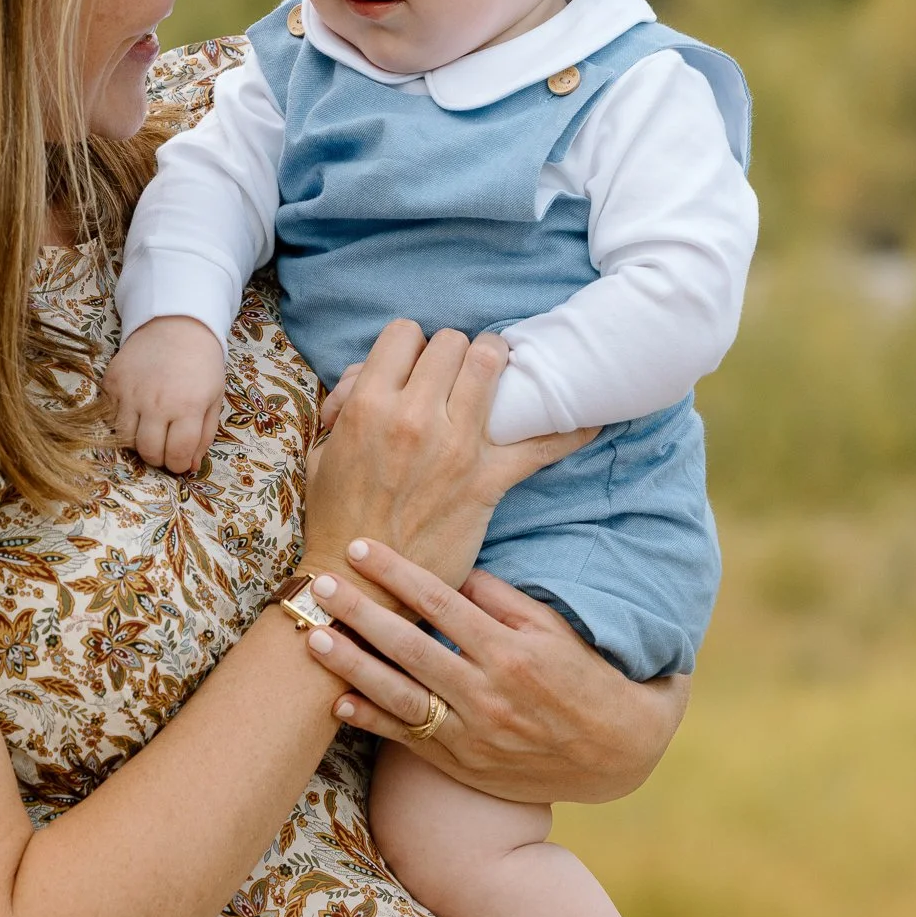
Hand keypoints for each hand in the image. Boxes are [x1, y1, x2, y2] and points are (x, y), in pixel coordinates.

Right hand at [103, 317, 227, 472]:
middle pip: (148, 452)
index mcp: (187, 407)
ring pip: (125, 439)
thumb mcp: (213, 399)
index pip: (176, 455)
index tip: (179, 460)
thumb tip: (189, 466)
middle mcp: (156, 402)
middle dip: (158, 457)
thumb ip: (203, 436)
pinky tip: (134, 411)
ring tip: (149, 428)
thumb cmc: (201, 364)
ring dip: (137, 441)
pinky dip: (120, 422)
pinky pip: (109, 418)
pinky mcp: (111, 383)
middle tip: (164, 446)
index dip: (178, 465)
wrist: (176, 324)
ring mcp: (130, 392)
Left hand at [296, 542, 688, 804]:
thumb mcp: (554, 629)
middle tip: (320, 584)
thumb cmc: (586, 676)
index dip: (397, 573)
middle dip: (360, 613)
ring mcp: (473, 734)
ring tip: (313, 639)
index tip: (361, 547)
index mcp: (510, 652)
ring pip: (399, 696)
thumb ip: (502, 600)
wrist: (617, 753)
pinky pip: (409, 741)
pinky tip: (338, 702)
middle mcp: (487, 694)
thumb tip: (454, 572)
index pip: (440, 602)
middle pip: (409, 646)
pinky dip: (372, 722)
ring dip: (352, 666)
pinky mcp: (464, 764)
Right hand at [300, 319, 590, 596]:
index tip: (418, 364)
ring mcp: (455, 447)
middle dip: (456, 352)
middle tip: (458, 373)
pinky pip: (542, 443)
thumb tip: (370, 372)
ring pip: (491, 363)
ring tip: (503, 377)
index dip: (413, 345)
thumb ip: (348, 400)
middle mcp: (414, 416)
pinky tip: (589, 417)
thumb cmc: (337, 515)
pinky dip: (570, 430)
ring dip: (500, 364)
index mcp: (368, 405)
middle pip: (453, 342)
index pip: (405, 333)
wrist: (358, 583)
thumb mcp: (325, 449)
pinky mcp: (486, 481)